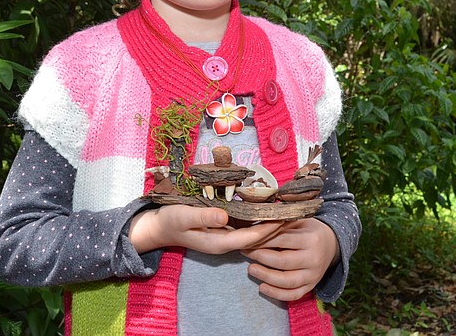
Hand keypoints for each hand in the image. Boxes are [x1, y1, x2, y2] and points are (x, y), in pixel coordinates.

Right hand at [129, 205, 282, 254]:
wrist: (159, 227)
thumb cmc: (170, 221)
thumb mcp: (183, 216)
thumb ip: (203, 217)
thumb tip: (224, 216)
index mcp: (219, 243)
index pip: (251, 238)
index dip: (269, 229)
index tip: (285, 219)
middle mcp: (225, 242)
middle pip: (256, 238)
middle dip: (276, 227)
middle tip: (296, 214)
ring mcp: (224, 237)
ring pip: (253, 233)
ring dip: (270, 223)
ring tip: (289, 212)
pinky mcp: (222, 230)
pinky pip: (246, 228)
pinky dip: (258, 220)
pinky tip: (268, 211)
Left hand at [241, 218, 338, 301]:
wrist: (331, 244)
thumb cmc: (308, 230)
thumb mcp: (299, 221)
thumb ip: (281, 224)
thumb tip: (255, 226)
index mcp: (311, 239)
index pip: (282, 239)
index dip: (262, 239)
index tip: (247, 238)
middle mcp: (314, 259)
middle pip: (283, 261)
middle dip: (260, 257)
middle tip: (244, 251)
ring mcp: (314, 275)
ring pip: (287, 281)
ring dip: (266, 276)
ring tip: (250, 269)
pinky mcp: (311, 287)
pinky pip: (293, 295)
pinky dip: (276, 294)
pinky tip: (262, 287)